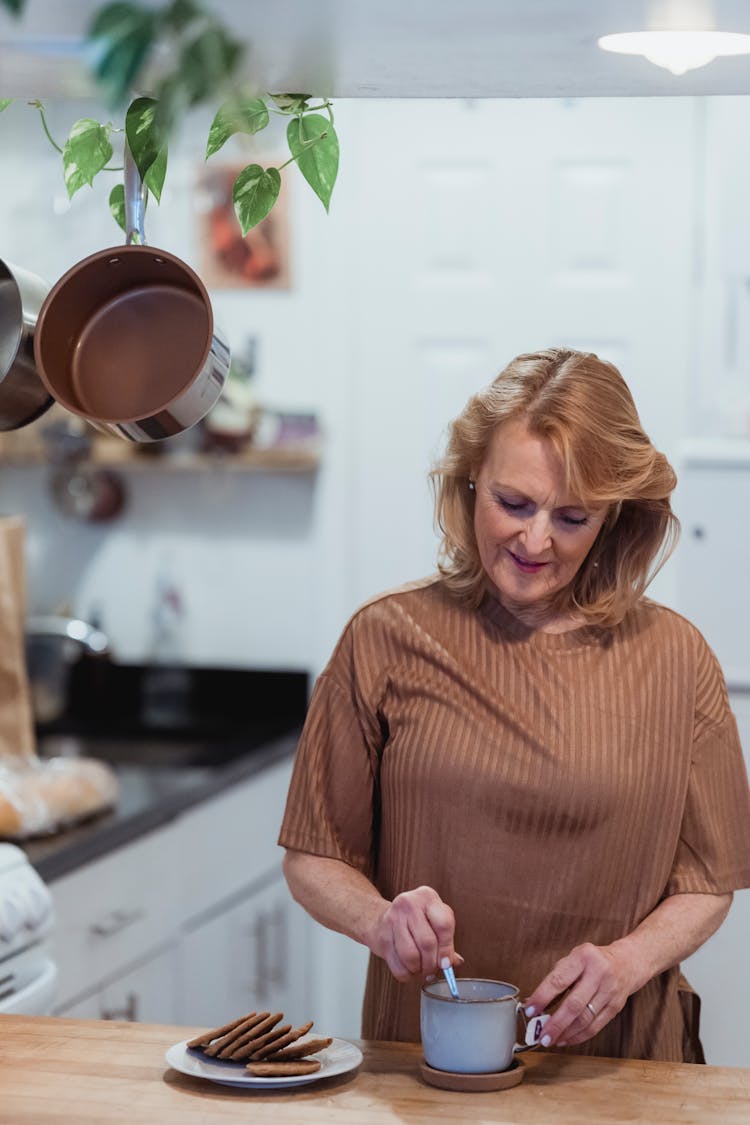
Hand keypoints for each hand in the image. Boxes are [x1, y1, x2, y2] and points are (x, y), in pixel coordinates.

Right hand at [366, 885, 459, 983]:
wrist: (382, 918)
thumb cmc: (414, 920)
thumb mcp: (434, 921)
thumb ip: (446, 940)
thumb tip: (455, 961)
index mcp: (427, 897)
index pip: (444, 924)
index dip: (446, 948)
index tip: (446, 963)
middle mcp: (409, 904)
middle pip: (427, 942)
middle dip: (432, 963)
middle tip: (433, 970)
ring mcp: (393, 919)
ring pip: (411, 956)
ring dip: (419, 970)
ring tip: (421, 969)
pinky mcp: (382, 937)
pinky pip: (398, 965)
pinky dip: (406, 974)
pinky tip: (409, 970)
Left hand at [524, 941, 639, 1047]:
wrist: (627, 963)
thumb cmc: (592, 961)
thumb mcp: (573, 959)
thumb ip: (556, 978)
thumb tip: (535, 1002)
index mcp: (583, 957)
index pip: (559, 980)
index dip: (542, 997)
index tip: (530, 1010)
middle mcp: (598, 973)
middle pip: (574, 1004)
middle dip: (555, 1023)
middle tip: (541, 1036)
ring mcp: (609, 991)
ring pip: (585, 1019)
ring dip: (566, 1033)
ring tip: (551, 1040)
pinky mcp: (616, 1007)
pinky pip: (595, 1026)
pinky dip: (579, 1036)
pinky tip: (566, 1039)